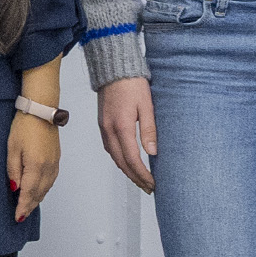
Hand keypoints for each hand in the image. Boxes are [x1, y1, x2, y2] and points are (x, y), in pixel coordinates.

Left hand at [8, 111, 63, 220]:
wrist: (41, 111)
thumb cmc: (24, 126)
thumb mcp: (12, 149)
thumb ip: (13, 171)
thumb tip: (15, 188)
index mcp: (36, 166)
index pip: (29, 193)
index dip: (23, 207)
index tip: (17, 217)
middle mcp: (48, 168)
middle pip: (39, 193)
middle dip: (30, 206)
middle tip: (21, 216)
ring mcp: (54, 164)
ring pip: (46, 188)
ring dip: (37, 199)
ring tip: (28, 207)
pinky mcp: (56, 159)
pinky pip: (51, 180)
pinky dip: (44, 189)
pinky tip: (39, 191)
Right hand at [98, 77, 156, 193]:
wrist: (114, 68)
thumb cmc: (132, 83)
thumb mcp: (146, 105)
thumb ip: (149, 130)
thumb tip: (153, 152)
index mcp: (121, 126)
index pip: (132, 159)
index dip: (142, 174)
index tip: (153, 183)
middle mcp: (109, 130)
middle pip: (121, 162)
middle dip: (135, 177)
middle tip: (148, 188)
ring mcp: (103, 127)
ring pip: (113, 156)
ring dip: (126, 170)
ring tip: (139, 179)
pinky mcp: (102, 123)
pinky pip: (109, 148)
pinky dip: (119, 159)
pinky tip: (126, 161)